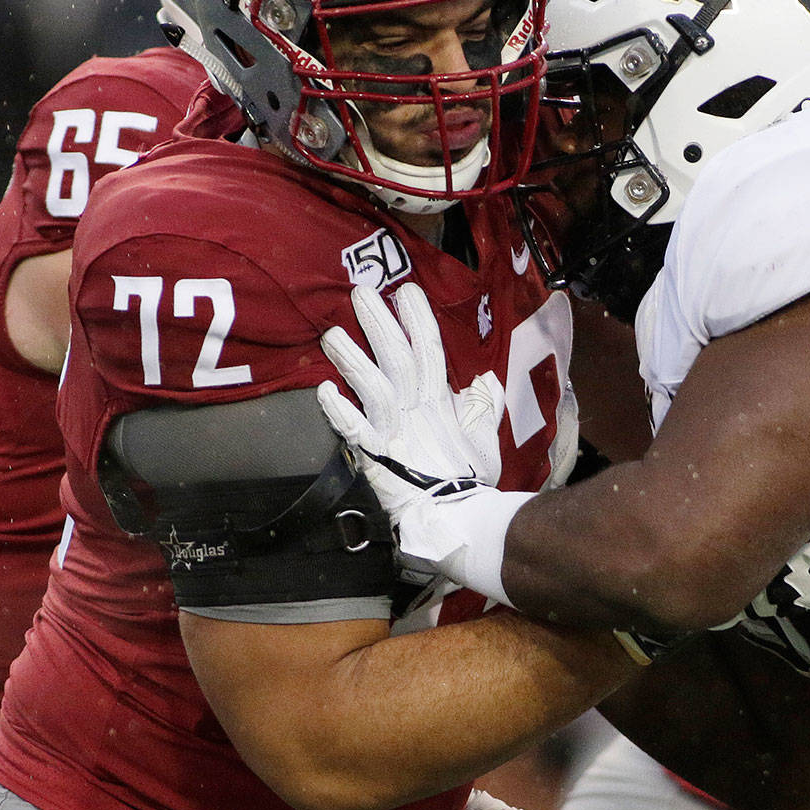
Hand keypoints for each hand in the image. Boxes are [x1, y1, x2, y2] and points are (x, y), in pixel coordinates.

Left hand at [318, 283, 504, 525]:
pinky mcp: (375, 455)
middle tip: (360, 292)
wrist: (457, 519)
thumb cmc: (469, 482)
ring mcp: (394, 430)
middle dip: (378, 322)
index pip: (430, 350)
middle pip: (396, 357)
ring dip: (351, 358)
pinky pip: (354, 428)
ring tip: (330, 333)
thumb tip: (487, 380)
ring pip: (371, 384)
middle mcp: (416, 409)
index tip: (406, 291)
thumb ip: (484, 407)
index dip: (418, 318)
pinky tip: (323, 390)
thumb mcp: (485, 441)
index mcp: (441, 403)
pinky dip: (339, 410)